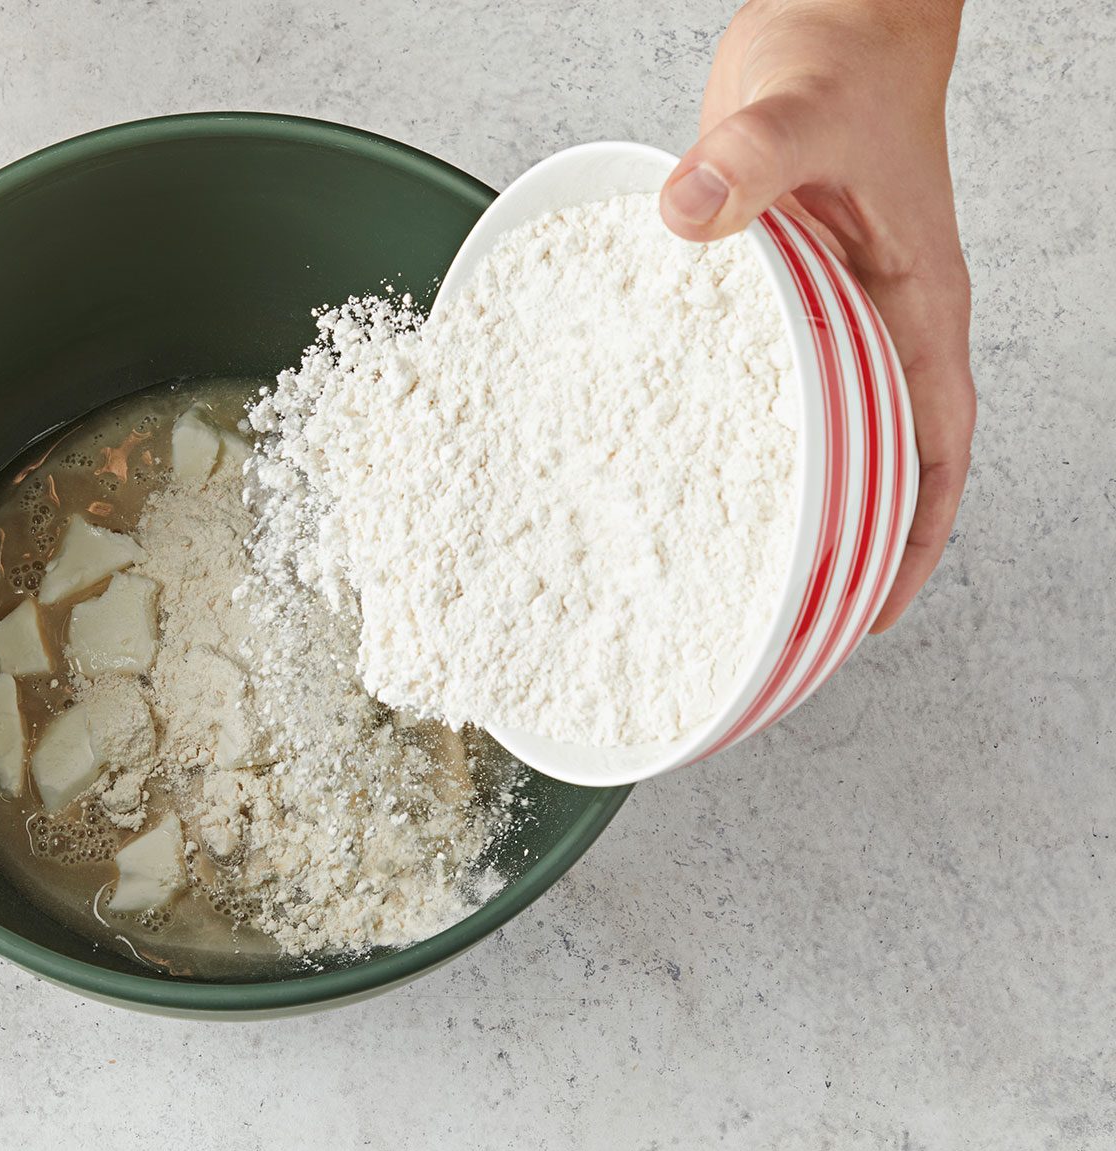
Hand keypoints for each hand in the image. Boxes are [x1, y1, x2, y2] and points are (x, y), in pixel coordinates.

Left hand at [661, 0, 973, 631]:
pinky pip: (765, 381)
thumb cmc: (841, 56)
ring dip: (788, 500)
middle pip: (878, 462)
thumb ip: (748, 159)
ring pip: (820, 430)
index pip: (935, 445)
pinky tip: (680, 465)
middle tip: (779, 624)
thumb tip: (690, 213)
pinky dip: (737, 429)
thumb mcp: (793, 106)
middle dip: (842, 547)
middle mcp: (877, 320)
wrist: (830, 15)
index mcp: (915, 302)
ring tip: (726, 575)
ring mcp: (828, 311)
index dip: (912, 536)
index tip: (872, 609)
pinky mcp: (776, 292)